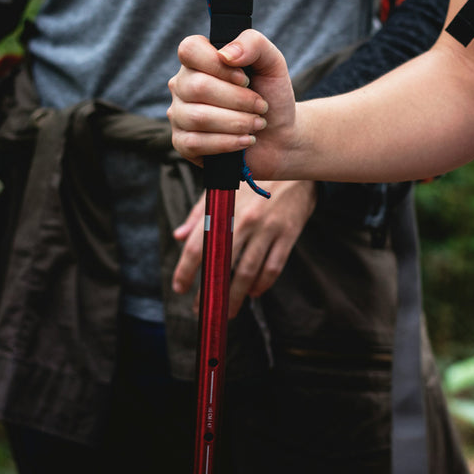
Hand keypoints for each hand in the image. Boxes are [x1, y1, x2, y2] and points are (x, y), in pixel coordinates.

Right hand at [168, 28, 298, 179]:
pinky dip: (228, 142)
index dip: (219, 65)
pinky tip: (245, 140)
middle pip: (197, 86)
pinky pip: (195, 143)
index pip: (190, 50)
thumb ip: (252, 43)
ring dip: (237, 122)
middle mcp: (183, 84)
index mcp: (199, 60)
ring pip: (198, 117)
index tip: (245, 79)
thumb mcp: (271, 62)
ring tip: (257, 124)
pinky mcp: (182, 143)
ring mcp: (179, 114)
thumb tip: (225, 54)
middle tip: (261, 106)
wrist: (280, 135)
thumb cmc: (270, 95)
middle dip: (238, 99)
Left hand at [171, 180, 316, 314]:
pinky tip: (254, 292)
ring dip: (236, 297)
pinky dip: (262, 284)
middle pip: (223, 265)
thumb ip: (200, 213)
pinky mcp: (288, 234)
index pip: (198, 245)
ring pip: (248, 272)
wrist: (295, 162)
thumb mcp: (223, 187)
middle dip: (210, 292)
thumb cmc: (253, 177)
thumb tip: (179, 236)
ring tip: (228, 311)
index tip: (179, 288)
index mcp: (224, 208)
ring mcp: (268, 228)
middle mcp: (245, 220)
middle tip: (203, 309)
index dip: (186, 270)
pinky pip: (273, 267)